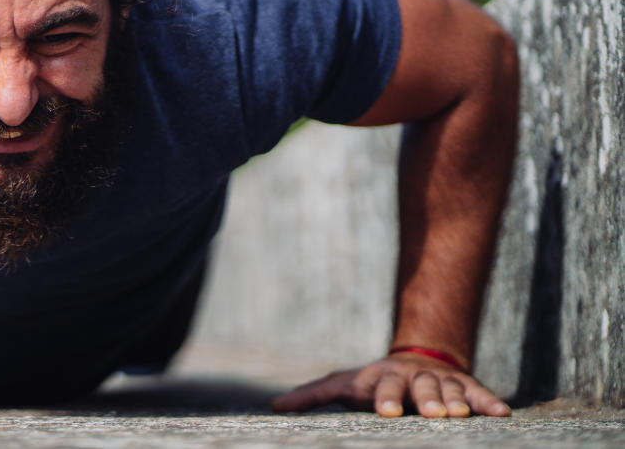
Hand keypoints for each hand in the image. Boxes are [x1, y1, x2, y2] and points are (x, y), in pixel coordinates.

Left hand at [271, 352, 511, 417]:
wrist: (413, 359)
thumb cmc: (372, 382)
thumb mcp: (343, 385)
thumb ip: (312, 395)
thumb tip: (273, 408)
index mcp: (382, 378)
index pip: (382, 388)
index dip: (384, 399)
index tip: (385, 413)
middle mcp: (412, 377)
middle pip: (419, 386)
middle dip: (426, 399)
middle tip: (433, 414)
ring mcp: (440, 381)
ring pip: (450, 389)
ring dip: (457, 401)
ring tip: (462, 415)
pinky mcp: (465, 386)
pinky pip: (479, 393)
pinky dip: (489, 402)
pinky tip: (502, 414)